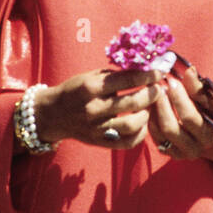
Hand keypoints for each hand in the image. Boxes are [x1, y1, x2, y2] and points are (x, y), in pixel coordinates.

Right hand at [30, 68, 164, 149]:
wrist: (52, 114)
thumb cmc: (75, 90)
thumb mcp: (91, 76)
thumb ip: (116, 75)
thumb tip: (145, 70)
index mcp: (91, 87)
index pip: (126, 80)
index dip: (148, 76)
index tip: (160, 72)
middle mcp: (94, 108)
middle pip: (133, 102)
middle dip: (151, 94)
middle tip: (159, 89)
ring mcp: (96, 128)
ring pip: (132, 124)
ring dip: (147, 114)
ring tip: (149, 107)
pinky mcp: (99, 142)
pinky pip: (127, 142)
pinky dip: (140, 134)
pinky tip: (142, 124)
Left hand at [147, 64, 212, 165]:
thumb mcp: (212, 101)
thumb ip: (199, 88)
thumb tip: (190, 70)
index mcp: (209, 135)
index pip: (189, 118)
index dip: (178, 98)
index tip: (172, 81)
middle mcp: (194, 148)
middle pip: (170, 128)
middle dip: (162, 105)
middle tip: (159, 87)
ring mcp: (180, 152)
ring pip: (159, 133)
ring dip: (154, 111)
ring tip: (155, 93)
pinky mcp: (169, 152)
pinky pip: (154, 137)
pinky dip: (151, 119)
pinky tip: (153, 105)